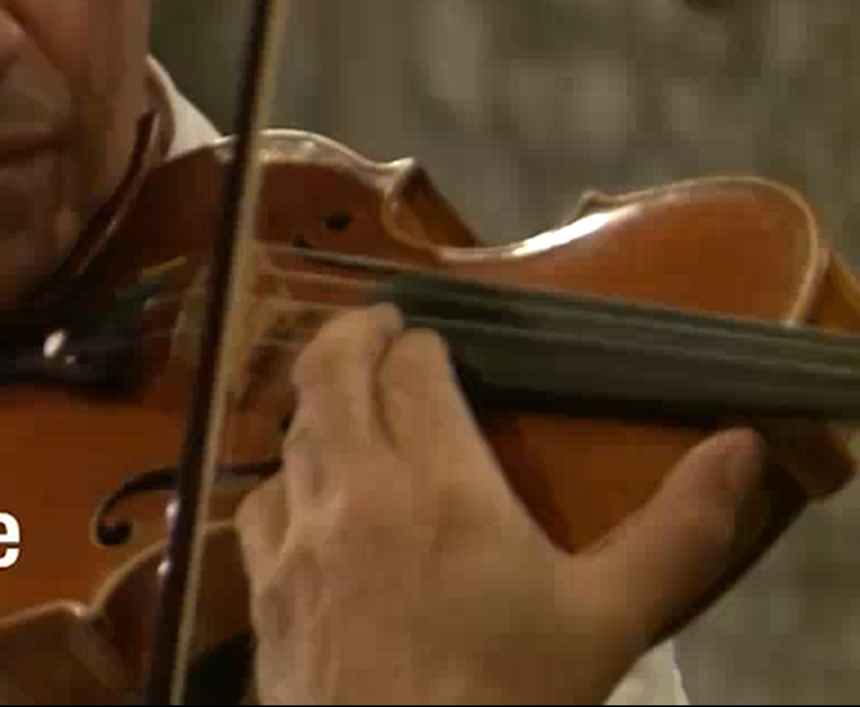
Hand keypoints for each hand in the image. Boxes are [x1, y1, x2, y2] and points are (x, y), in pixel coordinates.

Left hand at [234, 303, 766, 704]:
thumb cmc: (507, 696)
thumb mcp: (610, 620)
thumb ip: (677, 531)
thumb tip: (738, 446)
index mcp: (439, 483)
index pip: (415, 369)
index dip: (425, 345)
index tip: (440, 347)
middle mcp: (353, 489)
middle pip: (330, 372)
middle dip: (354, 334)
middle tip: (380, 325)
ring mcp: (293, 537)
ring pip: (289, 433)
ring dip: (317, 402)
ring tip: (345, 397)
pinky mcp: (259, 585)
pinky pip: (256, 501)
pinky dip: (282, 477)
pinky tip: (301, 492)